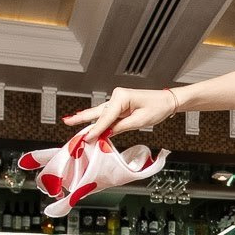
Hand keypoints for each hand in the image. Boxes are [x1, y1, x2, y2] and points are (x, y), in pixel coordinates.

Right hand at [63, 87, 177, 139]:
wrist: (167, 101)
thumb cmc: (158, 107)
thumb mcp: (140, 120)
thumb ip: (122, 127)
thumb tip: (108, 133)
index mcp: (122, 97)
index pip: (106, 117)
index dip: (96, 129)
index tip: (87, 138)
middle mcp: (117, 97)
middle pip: (97, 111)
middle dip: (82, 117)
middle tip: (67, 121)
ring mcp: (118, 101)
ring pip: (100, 113)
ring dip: (87, 119)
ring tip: (72, 121)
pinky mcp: (120, 106)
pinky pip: (107, 115)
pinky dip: (98, 121)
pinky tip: (89, 123)